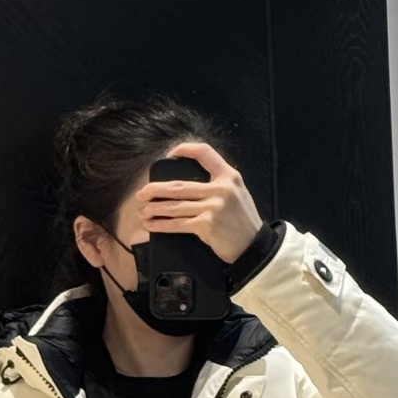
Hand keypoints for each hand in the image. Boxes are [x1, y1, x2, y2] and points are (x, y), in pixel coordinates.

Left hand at [136, 141, 264, 264]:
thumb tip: (187, 185)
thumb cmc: (243, 222)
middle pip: (180, 185)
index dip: (185, 150)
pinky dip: (162, 225)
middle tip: (142, 193)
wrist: (255, 247)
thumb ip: (219, 185)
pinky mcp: (207, 224)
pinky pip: (178, 224)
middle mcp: (222, 189)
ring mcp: (214, 206)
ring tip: (143, 212)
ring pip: (175, 205)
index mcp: (230, 176)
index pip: (205, 153)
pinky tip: (152, 225)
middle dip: (156, 189)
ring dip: (155, 209)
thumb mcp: (238, 194)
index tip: (169, 155)